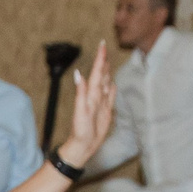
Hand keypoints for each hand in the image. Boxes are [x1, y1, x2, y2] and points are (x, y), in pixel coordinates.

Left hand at [57, 41, 115, 167]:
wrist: (83, 147)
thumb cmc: (80, 131)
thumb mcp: (80, 111)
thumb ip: (81, 92)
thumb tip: (79, 74)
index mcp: (91, 94)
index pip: (96, 72)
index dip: (100, 59)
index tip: (102, 45)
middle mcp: (96, 97)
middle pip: (101, 75)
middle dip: (103, 61)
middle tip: (104, 47)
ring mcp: (101, 104)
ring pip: (106, 84)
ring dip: (107, 72)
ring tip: (107, 61)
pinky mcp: (105, 112)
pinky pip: (110, 97)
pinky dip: (112, 89)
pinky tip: (113, 83)